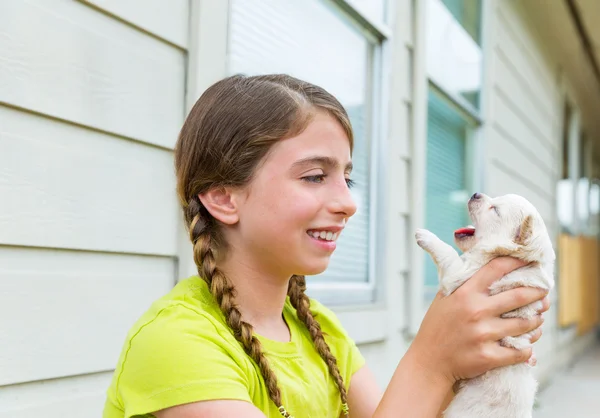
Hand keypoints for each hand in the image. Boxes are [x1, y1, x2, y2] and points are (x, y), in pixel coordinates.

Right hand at [409, 257, 548, 384]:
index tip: (528, 262)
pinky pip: (520, 351)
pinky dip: (528, 348)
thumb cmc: (437, 326)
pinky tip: (528, 344)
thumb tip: (481, 263)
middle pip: (519, 296)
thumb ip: (462, 282)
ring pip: (525, 324)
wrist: (429, 361)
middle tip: (544, 291)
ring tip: (538, 318)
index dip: (516, 262)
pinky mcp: (488, 356)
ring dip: (536, 321)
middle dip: (537, 292)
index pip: (496, 269)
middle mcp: (476, 311)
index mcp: (465, 293)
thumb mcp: (444, 297)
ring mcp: (483, 334)